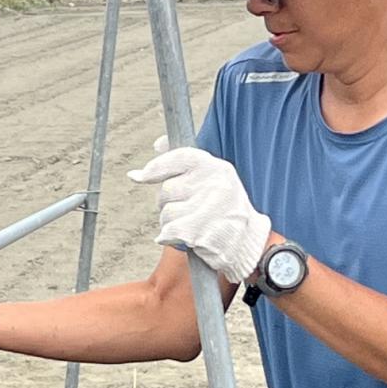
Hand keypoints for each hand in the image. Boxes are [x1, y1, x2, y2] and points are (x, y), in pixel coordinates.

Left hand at [131, 143, 271, 284]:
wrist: (248, 244)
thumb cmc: (226, 210)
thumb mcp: (214, 179)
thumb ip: (185, 163)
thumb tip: (157, 143)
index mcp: (217, 167)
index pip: (177, 158)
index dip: (155, 168)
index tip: (138, 176)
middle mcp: (213, 184)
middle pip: (166, 189)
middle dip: (169, 203)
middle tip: (189, 211)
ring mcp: (207, 208)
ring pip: (165, 212)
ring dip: (170, 223)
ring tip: (193, 225)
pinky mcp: (198, 231)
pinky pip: (167, 231)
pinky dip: (169, 237)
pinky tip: (186, 239)